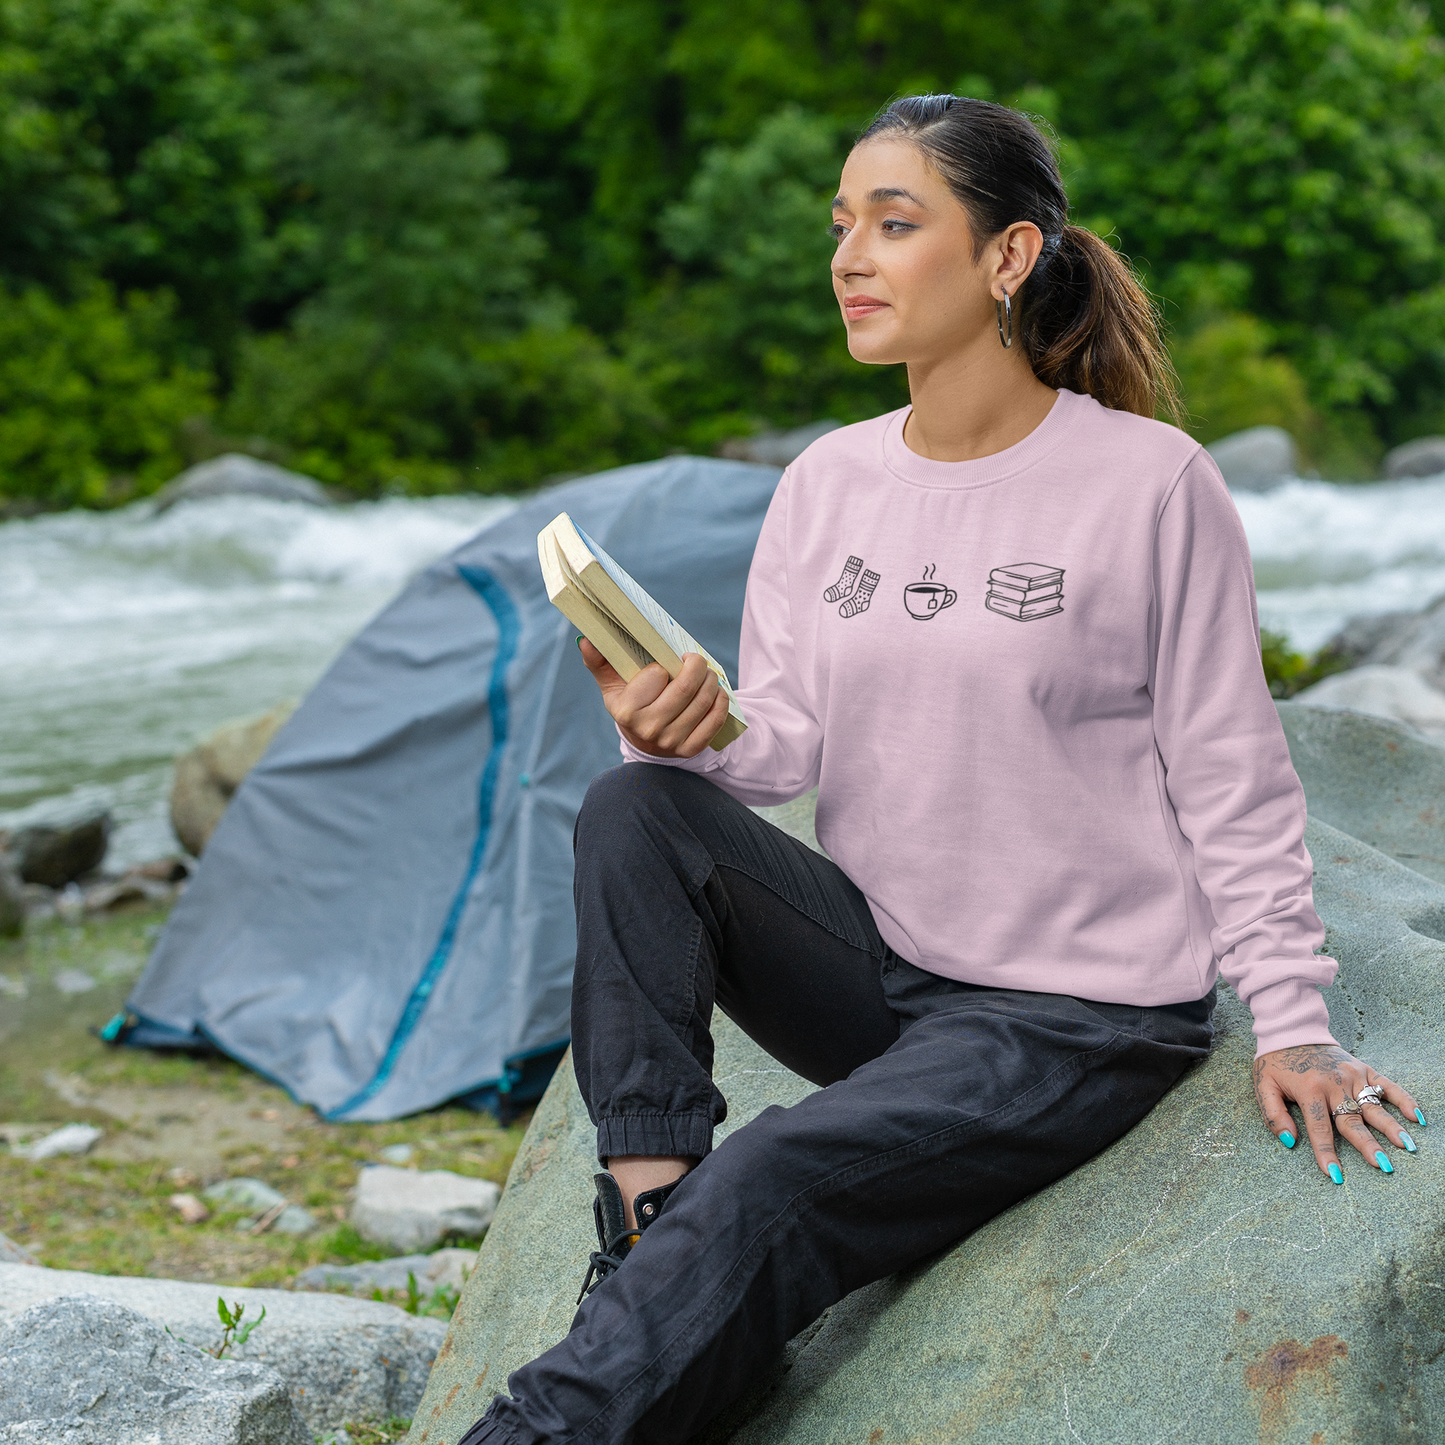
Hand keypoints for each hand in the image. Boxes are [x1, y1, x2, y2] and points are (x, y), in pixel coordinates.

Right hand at [579, 639, 728, 757]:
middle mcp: (648, 729)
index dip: (663, 666)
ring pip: (703, 701)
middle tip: (695, 660)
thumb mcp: (612, 684)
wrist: (644, 742)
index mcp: (626, 711)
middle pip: (686, 687)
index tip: (662, 666)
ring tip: (707, 673)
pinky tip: (717, 692)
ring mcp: (670, 742)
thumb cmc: (630, 703)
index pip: (657, 675)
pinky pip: (715, 720)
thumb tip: (586, 641)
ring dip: (711, 680)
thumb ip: (599, 662)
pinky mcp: (690, 749)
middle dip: (697, 666)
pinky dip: (721, 702)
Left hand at [1253, 1043, 1422, 1181]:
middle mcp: (1333, 1084)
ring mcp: (1351, 1075)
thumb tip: (1289, 1140)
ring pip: (1374, 1106)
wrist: (1291, 1030)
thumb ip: (1273, 1114)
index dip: (1326, 1153)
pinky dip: (1403, 1099)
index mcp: (1309, 1090)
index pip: (1319, 1128)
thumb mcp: (1263, 1085)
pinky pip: (1387, 1085)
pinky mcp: (1363, 1068)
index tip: (1335, 1175)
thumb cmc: (1276, 1061)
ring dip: (1392, 1127)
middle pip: (1352, 1120)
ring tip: (1407, 1146)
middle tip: (1383, 1165)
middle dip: (1368, 1145)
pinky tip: (1416, 1117)